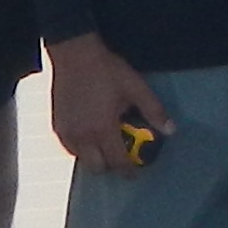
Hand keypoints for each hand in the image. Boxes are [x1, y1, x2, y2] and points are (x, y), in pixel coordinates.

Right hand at [43, 35, 170, 175]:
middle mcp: (83, 136)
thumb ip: (153, 110)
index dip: (128, 171)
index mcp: (103, 129)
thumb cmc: (106, 70)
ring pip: (81, 159)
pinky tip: (89, 135)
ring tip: (105, 143)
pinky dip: (80, 148)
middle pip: (97, 168)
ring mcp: (67, 132)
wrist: (75, 55)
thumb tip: (170, 130)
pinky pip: (69, 148)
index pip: (117, 162)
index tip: (135, 172)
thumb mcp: (135, 87)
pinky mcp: (57, 125)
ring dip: (94, 157)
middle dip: (110, 167)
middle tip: (120, 156)